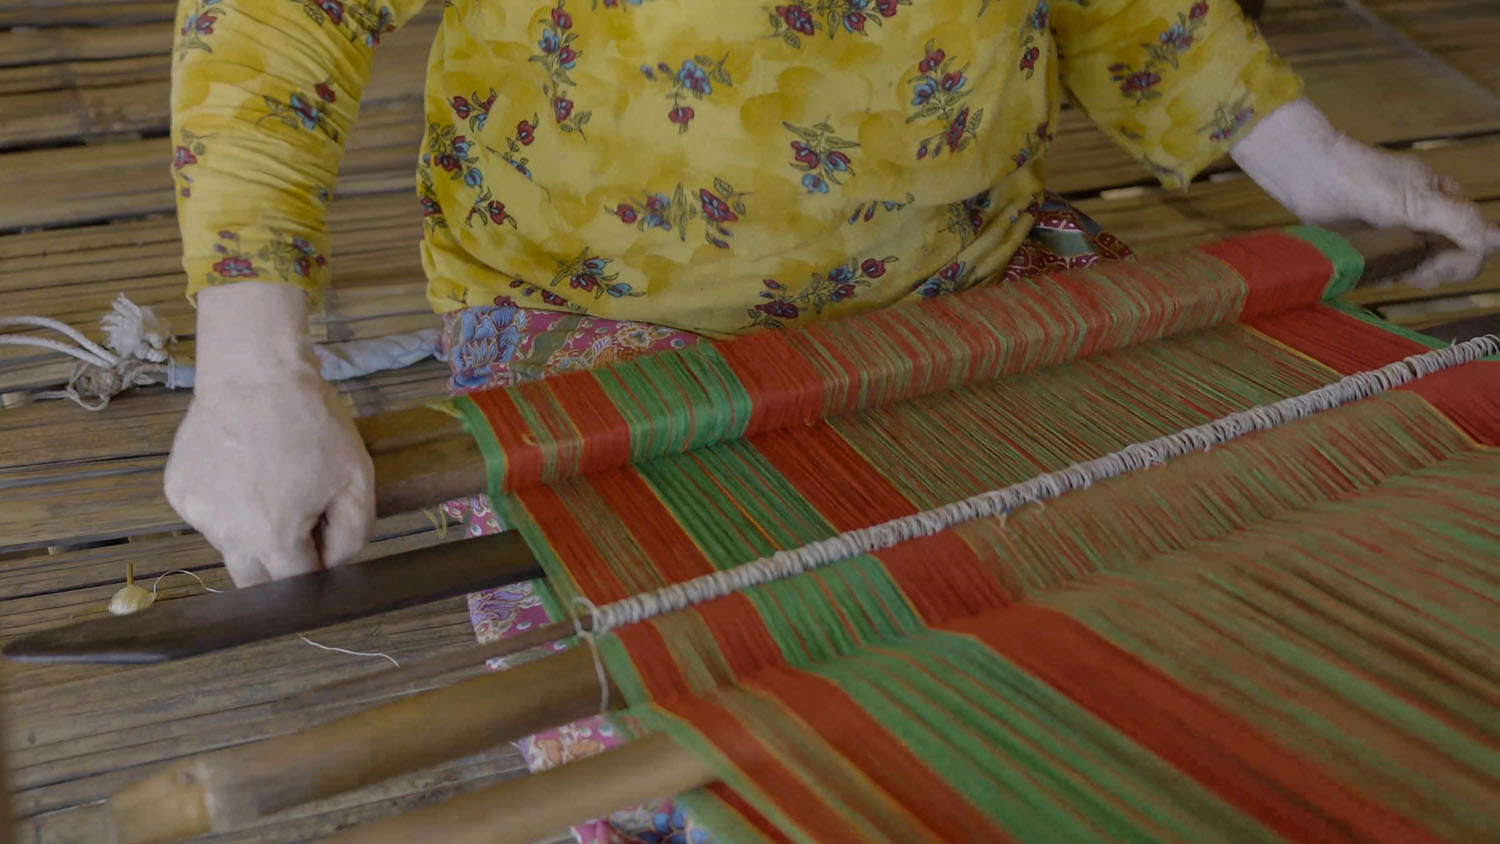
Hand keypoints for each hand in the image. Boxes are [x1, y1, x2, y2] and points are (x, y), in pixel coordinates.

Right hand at [165, 283, 374, 585]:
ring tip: (270, 481)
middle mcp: (227, 535)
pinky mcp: (178, 492)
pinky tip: (242, 469)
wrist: (254, 373)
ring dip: (252, 531)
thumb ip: (353, 535)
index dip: (316, 570)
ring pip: (230, 546)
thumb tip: (335, 566)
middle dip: (279, 567)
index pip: (295, 585)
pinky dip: (227, 504)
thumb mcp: (357, 479)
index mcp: (273, 537)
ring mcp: (196, 514)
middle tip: (300, 525)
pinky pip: (209, 515)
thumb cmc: (312, 423)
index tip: (325, 544)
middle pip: (255, 580)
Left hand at [1232, 98, 1499, 288]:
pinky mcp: (1377, 244)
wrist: (1313, 176)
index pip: (1473, 248)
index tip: (1427, 265)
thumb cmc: (1364, 179)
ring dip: (1404, 274)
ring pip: (1420, 272)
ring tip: (1381, 260)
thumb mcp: (1417, 201)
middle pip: (1448, 265)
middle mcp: (1430, 220)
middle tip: (1401, 266)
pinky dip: (1384, 273)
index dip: (1457, 264)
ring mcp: (1402, 233)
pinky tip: (1369, 265)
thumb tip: (1499, 239)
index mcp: (1448, 204)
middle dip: (1428, 271)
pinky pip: (1393, 270)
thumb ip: (1459, 221)